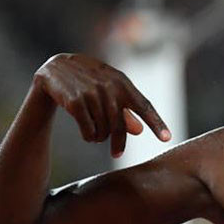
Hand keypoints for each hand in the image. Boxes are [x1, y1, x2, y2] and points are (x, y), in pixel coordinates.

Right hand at [34, 53, 170, 156]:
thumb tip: (139, 131)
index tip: (167, 139)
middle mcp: (109, 87)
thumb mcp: (109, 90)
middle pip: (120, 126)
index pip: (145, 106)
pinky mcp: (75, 101)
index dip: (156, 123)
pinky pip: (88, 130)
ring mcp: (92, 93)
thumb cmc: (89, 82)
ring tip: (96, 134)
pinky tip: (87, 134)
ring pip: (104, 130)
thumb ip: (125, 110)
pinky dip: (89, 136)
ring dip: (100, 137)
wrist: (56, 69)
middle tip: (117, 155)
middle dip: (119, 143)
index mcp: (123, 83)